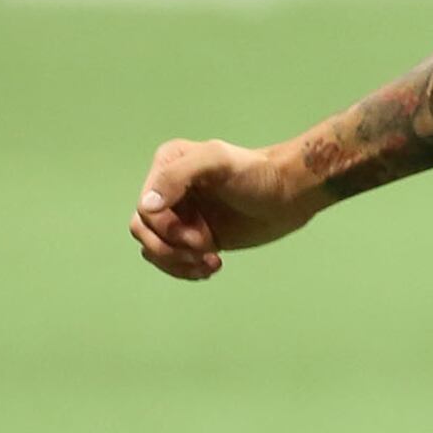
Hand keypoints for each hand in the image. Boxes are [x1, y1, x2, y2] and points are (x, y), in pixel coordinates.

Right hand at [131, 139, 320, 281]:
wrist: (289, 195)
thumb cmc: (257, 174)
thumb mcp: (218, 162)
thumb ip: (178, 176)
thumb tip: (146, 207)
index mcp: (166, 165)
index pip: (145, 209)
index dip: (169, 229)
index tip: (203, 236)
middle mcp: (166, 190)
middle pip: (143, 231)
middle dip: (172, 248)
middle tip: (207, 249)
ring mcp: (180, 215)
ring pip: (153, 249)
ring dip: (178, 263)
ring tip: (212, 262)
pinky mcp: (194, 237)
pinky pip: (171, 260)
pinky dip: (186, 270)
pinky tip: (214, 266)